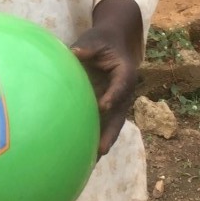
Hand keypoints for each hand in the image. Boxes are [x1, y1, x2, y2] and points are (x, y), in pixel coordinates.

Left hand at [71, 0, 143, 156]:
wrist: (113, 41)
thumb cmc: (102, 39)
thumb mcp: (95, 38)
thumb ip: (87, 46)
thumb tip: (74, 52)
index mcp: (125, 73)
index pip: (121, 86)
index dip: (113, 96)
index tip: (104, 106)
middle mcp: (124, 91)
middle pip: (119, 115)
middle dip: (111, 133)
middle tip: (101, 150)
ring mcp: (117, 101)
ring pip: (112, 124)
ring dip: (104, 141)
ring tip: (91, 162)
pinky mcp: (108, 105)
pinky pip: (103, 123)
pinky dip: (95, 137)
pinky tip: (83, 154)